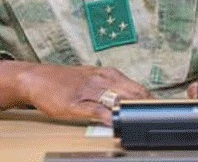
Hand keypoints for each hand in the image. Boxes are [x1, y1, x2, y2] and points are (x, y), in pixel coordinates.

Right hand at [0, 60, 151, 124]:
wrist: (36, 78)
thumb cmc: (64, 81)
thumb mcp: (91, 78)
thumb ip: (110, 87)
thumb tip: (130, 101)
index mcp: (107, 74)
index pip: (137, 87)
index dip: (150, 100)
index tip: (161, 111)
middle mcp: (101, 79)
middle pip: (132, 93)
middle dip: (146, 107)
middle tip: (157, 119)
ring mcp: (89, 91)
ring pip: (118, 100)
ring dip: (133, 111)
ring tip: (144, 121)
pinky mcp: (77, 104)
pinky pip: (98, 111)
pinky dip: (111, 119)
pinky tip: (118, 125)